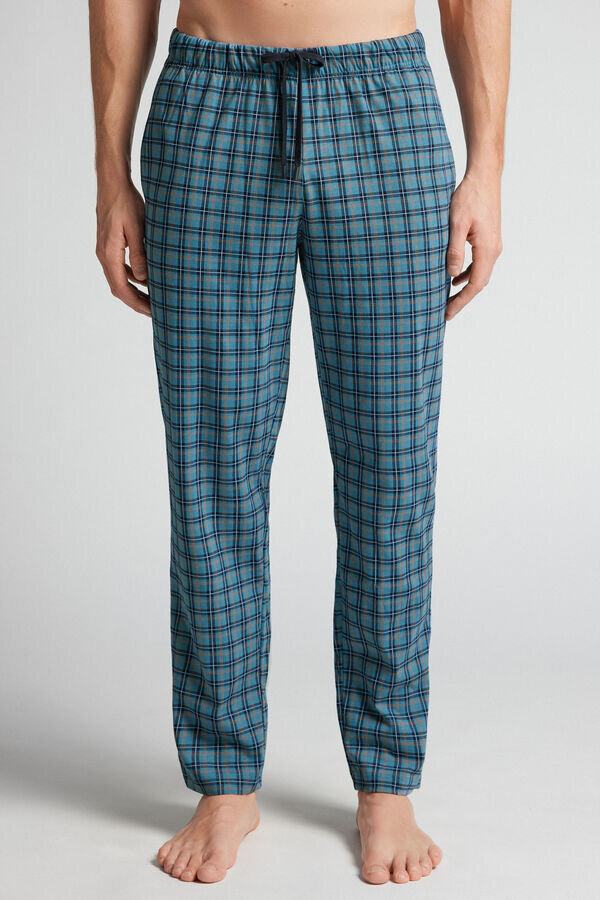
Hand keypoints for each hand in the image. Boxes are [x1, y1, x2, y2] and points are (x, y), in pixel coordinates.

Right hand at [95, 179, 150, 316]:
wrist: (112, 182)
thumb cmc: (126, 201)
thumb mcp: (137, 227)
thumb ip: (140, 254)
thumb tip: (143, 279)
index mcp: (109, 253)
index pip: (121, 288)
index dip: (137, 303)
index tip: (153, 312)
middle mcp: (104, 255)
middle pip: (119, 288)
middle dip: (137, 302)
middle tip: (157, 311)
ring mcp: (105, 250)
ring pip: (119, 279)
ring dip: (135, 291)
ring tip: (153, 299)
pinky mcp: (110, 245)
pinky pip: (120, 268)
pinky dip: (132, 278)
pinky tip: (145, 279)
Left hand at [445, 171, 502, 320]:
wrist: (484, 176)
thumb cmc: (469, 196)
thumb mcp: (456, 223)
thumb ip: (454, 250)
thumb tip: (451, 274)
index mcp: (487, 249)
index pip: (475, 285)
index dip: (461, 302)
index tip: (447, 314)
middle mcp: (494, 250)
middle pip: (479, 283)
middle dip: (462, 299)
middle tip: (444, 313)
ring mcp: (493, 244)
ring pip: (479, 274)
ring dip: (465, 288)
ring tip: (448, 299)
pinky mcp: (489, 239)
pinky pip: (479, 263)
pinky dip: (467, 274)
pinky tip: (455, 277)